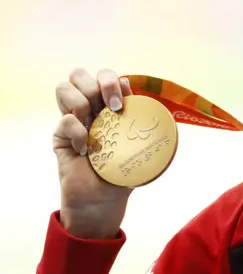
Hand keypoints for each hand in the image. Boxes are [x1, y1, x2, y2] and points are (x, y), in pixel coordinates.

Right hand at [53, 68, 133, 238]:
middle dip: (97, 84)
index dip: (112, 81)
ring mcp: (72, 119)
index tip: (123, 104)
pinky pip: (64, 120)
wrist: (104, 200)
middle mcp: (89, 107)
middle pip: (79, 73)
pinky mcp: (60, 136)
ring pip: (64, 87)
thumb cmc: (125, 171)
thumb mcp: (143, 145)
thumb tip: (151, 102)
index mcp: (109, 104)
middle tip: (112, 108)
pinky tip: (86, 150)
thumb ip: (146, 123)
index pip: (104, 76)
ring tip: (95, 124)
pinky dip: (77, 132)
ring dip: (82, 101)